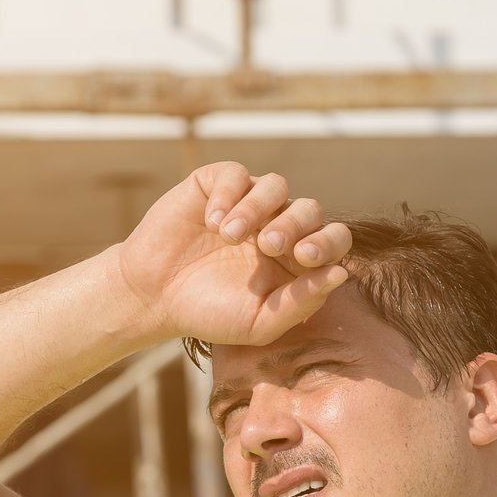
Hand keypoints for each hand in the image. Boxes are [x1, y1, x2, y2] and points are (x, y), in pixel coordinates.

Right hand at [114, 163, 354, 347]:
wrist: (153, 297)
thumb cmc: (208, 313)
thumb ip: (301, 302)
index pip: (332, 239)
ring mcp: (248, 203)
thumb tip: (342, 273)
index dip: (328, 243)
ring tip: (229, 236)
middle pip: (309, 209)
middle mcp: (277, 226)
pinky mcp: (216, 185)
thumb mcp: (259, 322)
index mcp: (295, 260)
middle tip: (267, 246)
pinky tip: (211, 222)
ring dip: (257, 208)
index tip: (305, 257)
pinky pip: (235, 174)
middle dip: (294, 225)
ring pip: (275, 185)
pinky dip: (227, 195)